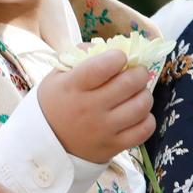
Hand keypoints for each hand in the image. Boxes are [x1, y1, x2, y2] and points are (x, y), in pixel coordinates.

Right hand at [37, 49, 156, 164]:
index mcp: (73, 86)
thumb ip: (81, 56)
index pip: (104, 66)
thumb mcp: (57, 76)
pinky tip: (138, 114)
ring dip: (144, 94)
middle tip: (136, 72)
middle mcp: (89, 108)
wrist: (45, 144)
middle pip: (129, 83)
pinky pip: (143, 130)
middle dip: (139, 72)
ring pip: (141, 106)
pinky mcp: (113, 146)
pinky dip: (147, 119)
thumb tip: (110, 46)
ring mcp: (103, 129)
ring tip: (138, 93)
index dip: (118, 57)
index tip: (119, 58)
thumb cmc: (55, 103)